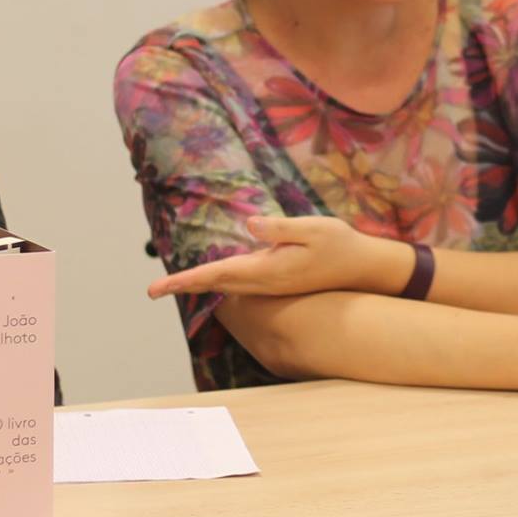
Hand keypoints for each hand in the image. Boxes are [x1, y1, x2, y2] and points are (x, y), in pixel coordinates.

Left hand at [147, 216, 408, 299]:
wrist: (364, 269)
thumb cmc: (340, 245)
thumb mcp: (312, 228)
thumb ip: (279, 228)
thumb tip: (249, 225)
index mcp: (268, 270)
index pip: (218, 275)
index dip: (186, 280)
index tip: (158, 288)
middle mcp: (265, 282)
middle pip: (216, 285)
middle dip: (185, 285)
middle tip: (153, 290)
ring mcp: (271, 284)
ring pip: (227, 286)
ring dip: (200, 284)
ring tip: (173, 284)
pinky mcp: (278, 281)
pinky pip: (240, 284)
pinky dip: (219, 281)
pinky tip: (211, 277)